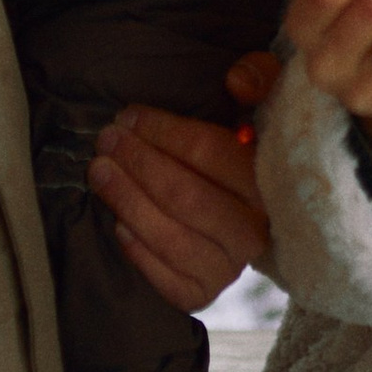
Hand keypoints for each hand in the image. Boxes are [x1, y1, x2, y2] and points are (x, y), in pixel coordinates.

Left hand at [88, 95, 272, 312]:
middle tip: (105, 140)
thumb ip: (260, 77)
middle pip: (186, 196)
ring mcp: (229, 269)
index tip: (128, 116)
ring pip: (172, 238)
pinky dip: (139, 252)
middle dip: (138, 164)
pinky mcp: (202, 294)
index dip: (163, 131)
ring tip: (98, 172)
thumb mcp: (262, 105)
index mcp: (273, 182)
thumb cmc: (245, 153)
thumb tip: (236, 80)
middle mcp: (255, 231)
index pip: (210, 153)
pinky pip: (166, 280)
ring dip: (128, 202)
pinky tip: (118, 225)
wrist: (254, 218)